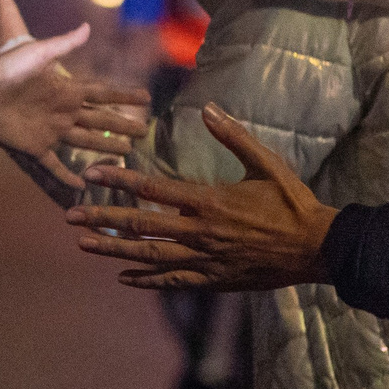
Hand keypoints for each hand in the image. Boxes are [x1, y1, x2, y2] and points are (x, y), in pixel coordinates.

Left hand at [0, 31, 151, 201]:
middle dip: (122, 125)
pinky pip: (53, 165)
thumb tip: (86, 27)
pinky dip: (67, 176)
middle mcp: (63, 111)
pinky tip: (83, 184)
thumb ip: (63, 45)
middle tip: (144, 131)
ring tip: (126, 152)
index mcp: (66, 90)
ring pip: (85, 141)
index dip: (123, 96)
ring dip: (105, 147)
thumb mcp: (37, 52)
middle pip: (100, 120)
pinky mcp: (34, 147)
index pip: (103, 94)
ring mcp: (50, 131)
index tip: (145, 97)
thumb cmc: (5, 68)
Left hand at [66, 102, 335, 290]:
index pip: (153, 189)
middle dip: (102, 220)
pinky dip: (147, 279)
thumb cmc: (293, 202)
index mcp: (209, 201)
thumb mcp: (267, 163)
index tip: (90, 174)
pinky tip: (123, 278)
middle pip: (141, 225)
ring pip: (150, 256)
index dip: (118, 181)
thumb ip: (234, 136)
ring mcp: (206, 258)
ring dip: (114, 251)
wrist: (320, 247)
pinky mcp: (214, 280)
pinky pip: (173, 280)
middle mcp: (201, 232)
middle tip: (69, 216)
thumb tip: (207, 107)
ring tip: (83, 245)